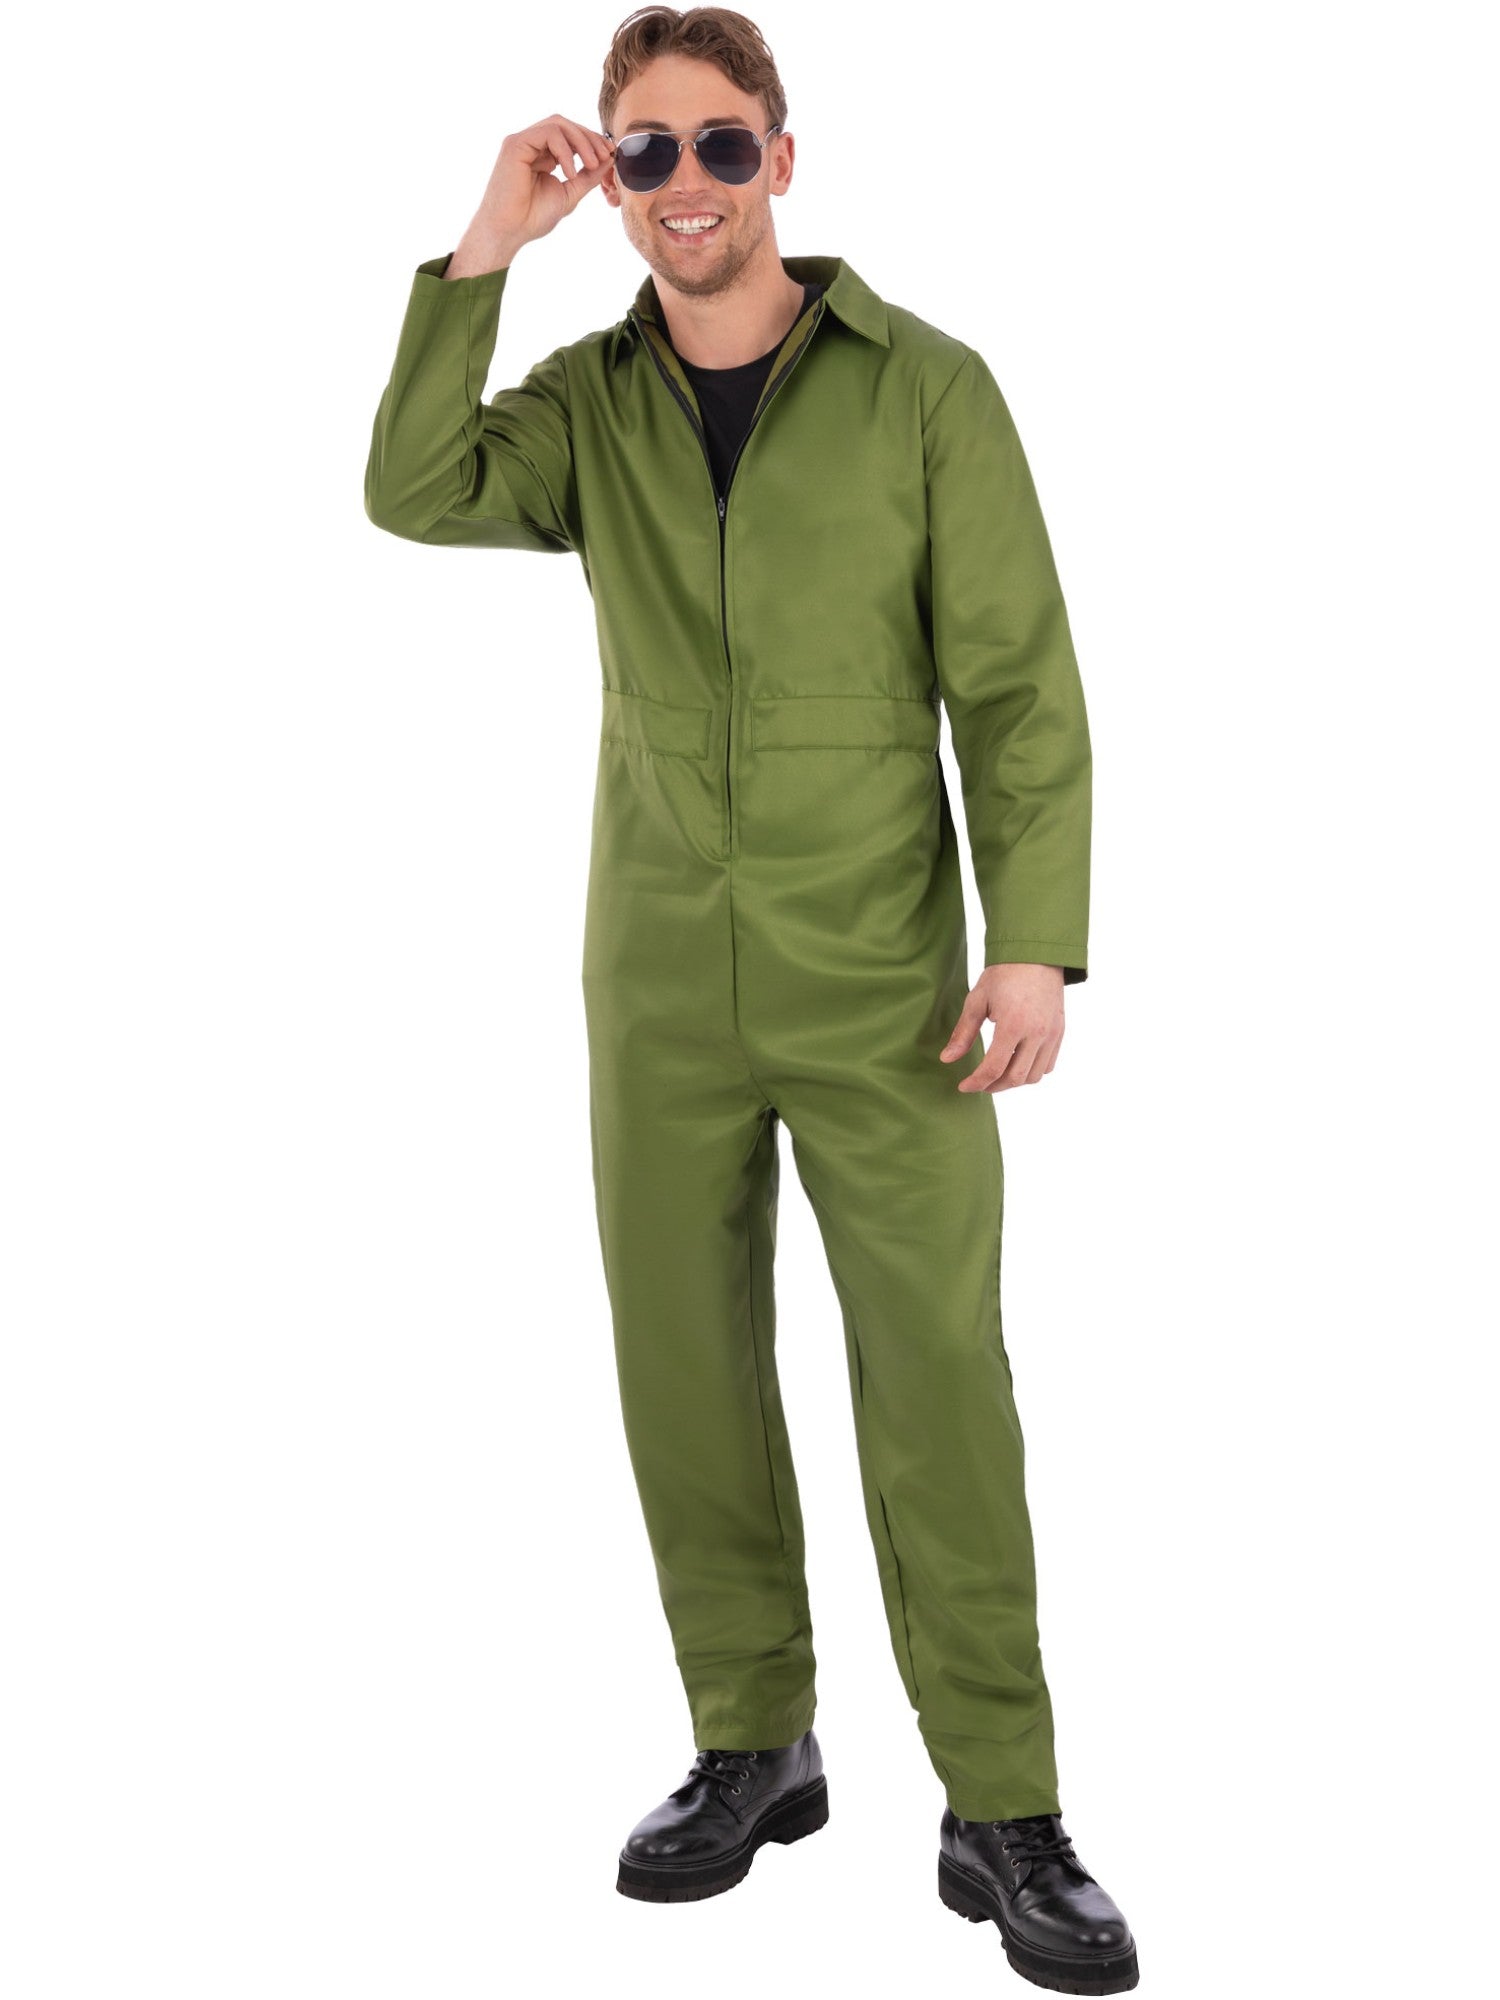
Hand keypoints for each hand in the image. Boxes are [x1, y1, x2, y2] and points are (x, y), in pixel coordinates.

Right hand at [452, 115, 615, 272]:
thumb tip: (609, 158)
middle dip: (589, 138)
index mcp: (543, 154)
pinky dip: (565, 150)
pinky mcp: (515, 144)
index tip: (609, 155)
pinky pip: (547, 133)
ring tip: (591, 165)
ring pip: (558, 124)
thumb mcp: (570, 193)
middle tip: (604, 156)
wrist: (509, 232)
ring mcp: (522, 141)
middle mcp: (531, 144)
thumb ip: (587, 176)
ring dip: (581, 141)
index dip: (591, 141)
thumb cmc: (532, 218)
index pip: (569, 135)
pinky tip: (570, 172)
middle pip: (565, 124)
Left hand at [939, 963, 1065, 1092]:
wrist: (1036, 955)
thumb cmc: (1004, 974)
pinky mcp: (1060, 1032)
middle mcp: (1037, 1033)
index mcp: (1013, 1025)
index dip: (977, 1082)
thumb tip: (947, 1059)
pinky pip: (1048, 1065)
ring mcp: (1052, 1034)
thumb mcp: (977, 1000)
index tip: (964, 1086)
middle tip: (980, 1084)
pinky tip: (1017, 1064)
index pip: (994, 1068)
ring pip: (1034, 1076)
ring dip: (1014, 1081)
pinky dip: (1032, 1071)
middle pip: (1015, 1077)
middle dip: (994, 1086)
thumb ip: (963, 1033)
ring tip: (998, 1075)